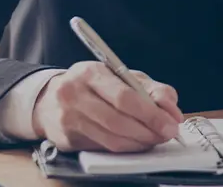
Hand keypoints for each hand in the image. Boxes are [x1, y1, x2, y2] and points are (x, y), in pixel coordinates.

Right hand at [32, 61, 183, 152]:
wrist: (49, 98)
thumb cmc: (92, 85)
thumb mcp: (121, 76)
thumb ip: (151, 89)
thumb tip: (172, 110)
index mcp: (91, 72)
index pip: (124, 96)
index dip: (150, 113)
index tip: (170, 122)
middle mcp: (75, 94)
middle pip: (118, 120)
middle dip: (148, 130)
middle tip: (166, 133)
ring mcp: (68, 118)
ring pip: (111, 139)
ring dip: (139, 143)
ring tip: (154, 139)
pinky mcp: (66, 140)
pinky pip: (102, 148)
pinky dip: (125, 149)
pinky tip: (136, 144)